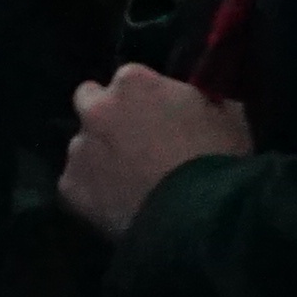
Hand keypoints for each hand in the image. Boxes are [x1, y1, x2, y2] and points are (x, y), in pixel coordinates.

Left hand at [62, 66, 248, 239]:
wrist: (196, 218)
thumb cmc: (218, 158)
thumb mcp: (226, 113)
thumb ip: (200, 96)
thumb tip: (197, 96)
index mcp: (133, 81)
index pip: (129, 79)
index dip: (144, 98)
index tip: (158, 116)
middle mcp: (96, 109)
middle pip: (89, 100)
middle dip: (106, 115)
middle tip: (133, 141)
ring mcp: (79, 149)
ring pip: (82, 145)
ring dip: (99, 154)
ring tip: (126, 179)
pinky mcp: (70, 187)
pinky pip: (77, 184)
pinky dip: (92, 191)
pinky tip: (116, 204)